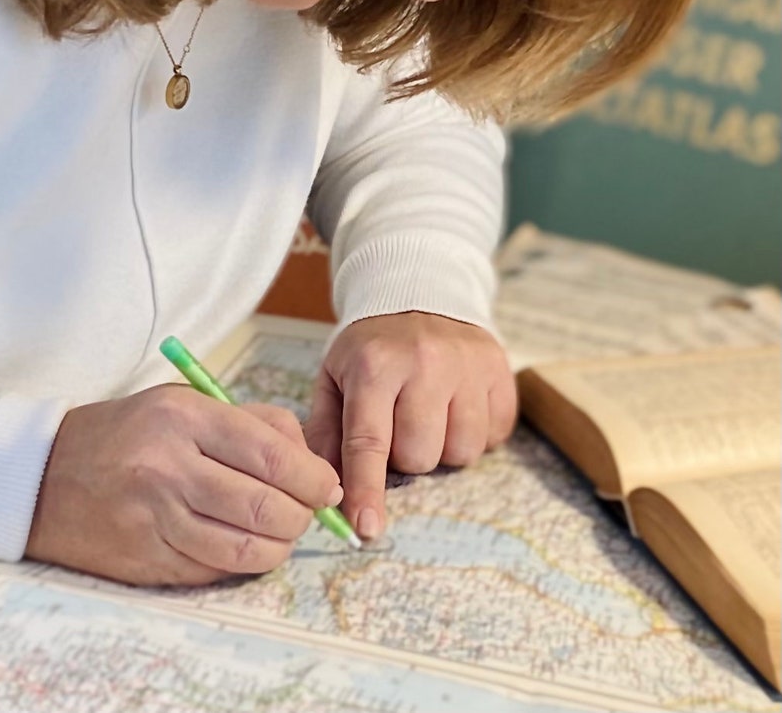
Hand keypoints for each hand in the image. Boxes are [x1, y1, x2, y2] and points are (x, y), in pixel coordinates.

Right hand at [25, 385, 341, 585]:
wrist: (49, 475)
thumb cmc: (135, 432)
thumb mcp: (191, 403)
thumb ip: (257, 423)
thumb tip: (314, 464)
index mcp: (185, 418)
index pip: (271, 454)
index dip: (314, 478)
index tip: (329, 487)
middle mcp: (168, 468)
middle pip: (265, 507)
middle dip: (304, 515)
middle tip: (310, 511)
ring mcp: (154, 519)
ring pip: (246, 549)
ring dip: (281, 545)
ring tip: (283, 529)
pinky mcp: (147, 560)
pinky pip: (216, 571)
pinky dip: (245, 561)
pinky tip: (247, 543)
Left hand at [304, 312, 517, 540]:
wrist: (420, 293)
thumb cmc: (371, 347)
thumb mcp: (334, 377)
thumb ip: (325, 431)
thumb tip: (322, 488)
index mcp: (375, 366)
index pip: (369, 442)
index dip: (367, 490)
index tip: (366, 529)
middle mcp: (425, 364)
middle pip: (420, 456)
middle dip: (406, 456)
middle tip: (399, 424)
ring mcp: (468, 366)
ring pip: (462, 451)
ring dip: (442, 447)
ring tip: (429, 414)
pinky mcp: (499, 370)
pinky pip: (495, 435)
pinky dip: (475, 433)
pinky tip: (457, 406)